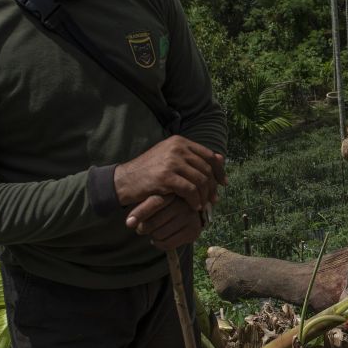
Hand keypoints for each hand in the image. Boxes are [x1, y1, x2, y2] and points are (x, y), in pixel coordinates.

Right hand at [113, 136, 227, 210]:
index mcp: (180, 141)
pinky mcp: (166, 176)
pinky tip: (193, 206)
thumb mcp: (170, 158)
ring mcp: (171, 161)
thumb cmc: (149, 171)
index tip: (223, 183)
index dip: (219, 170)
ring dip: (204, 195)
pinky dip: (195, 200)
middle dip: (213, 186)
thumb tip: (221, 158)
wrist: (124, 179)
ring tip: (203, 204)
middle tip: (214, 198)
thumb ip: (193, 157)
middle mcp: (177, 148)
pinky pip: (190, 190)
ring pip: (200, 180)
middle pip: (206, 169)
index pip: (209, 155)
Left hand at [124, 195, 203, 249]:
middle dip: (143, 228)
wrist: (186, 213)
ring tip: (154, 232)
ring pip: (159, 234)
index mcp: (173, 192)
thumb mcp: (154, 198)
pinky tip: (159, 240)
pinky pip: (168, 244)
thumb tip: (130, 222)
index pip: (155, 202)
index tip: (129, 223)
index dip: (140, 213)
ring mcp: (190, 218)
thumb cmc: (164, 206)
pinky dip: (159, 244)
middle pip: (155, 222)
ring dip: (152, 236)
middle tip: (141, 228)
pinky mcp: (193, 231)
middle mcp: (184, 204)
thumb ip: (144, 204)